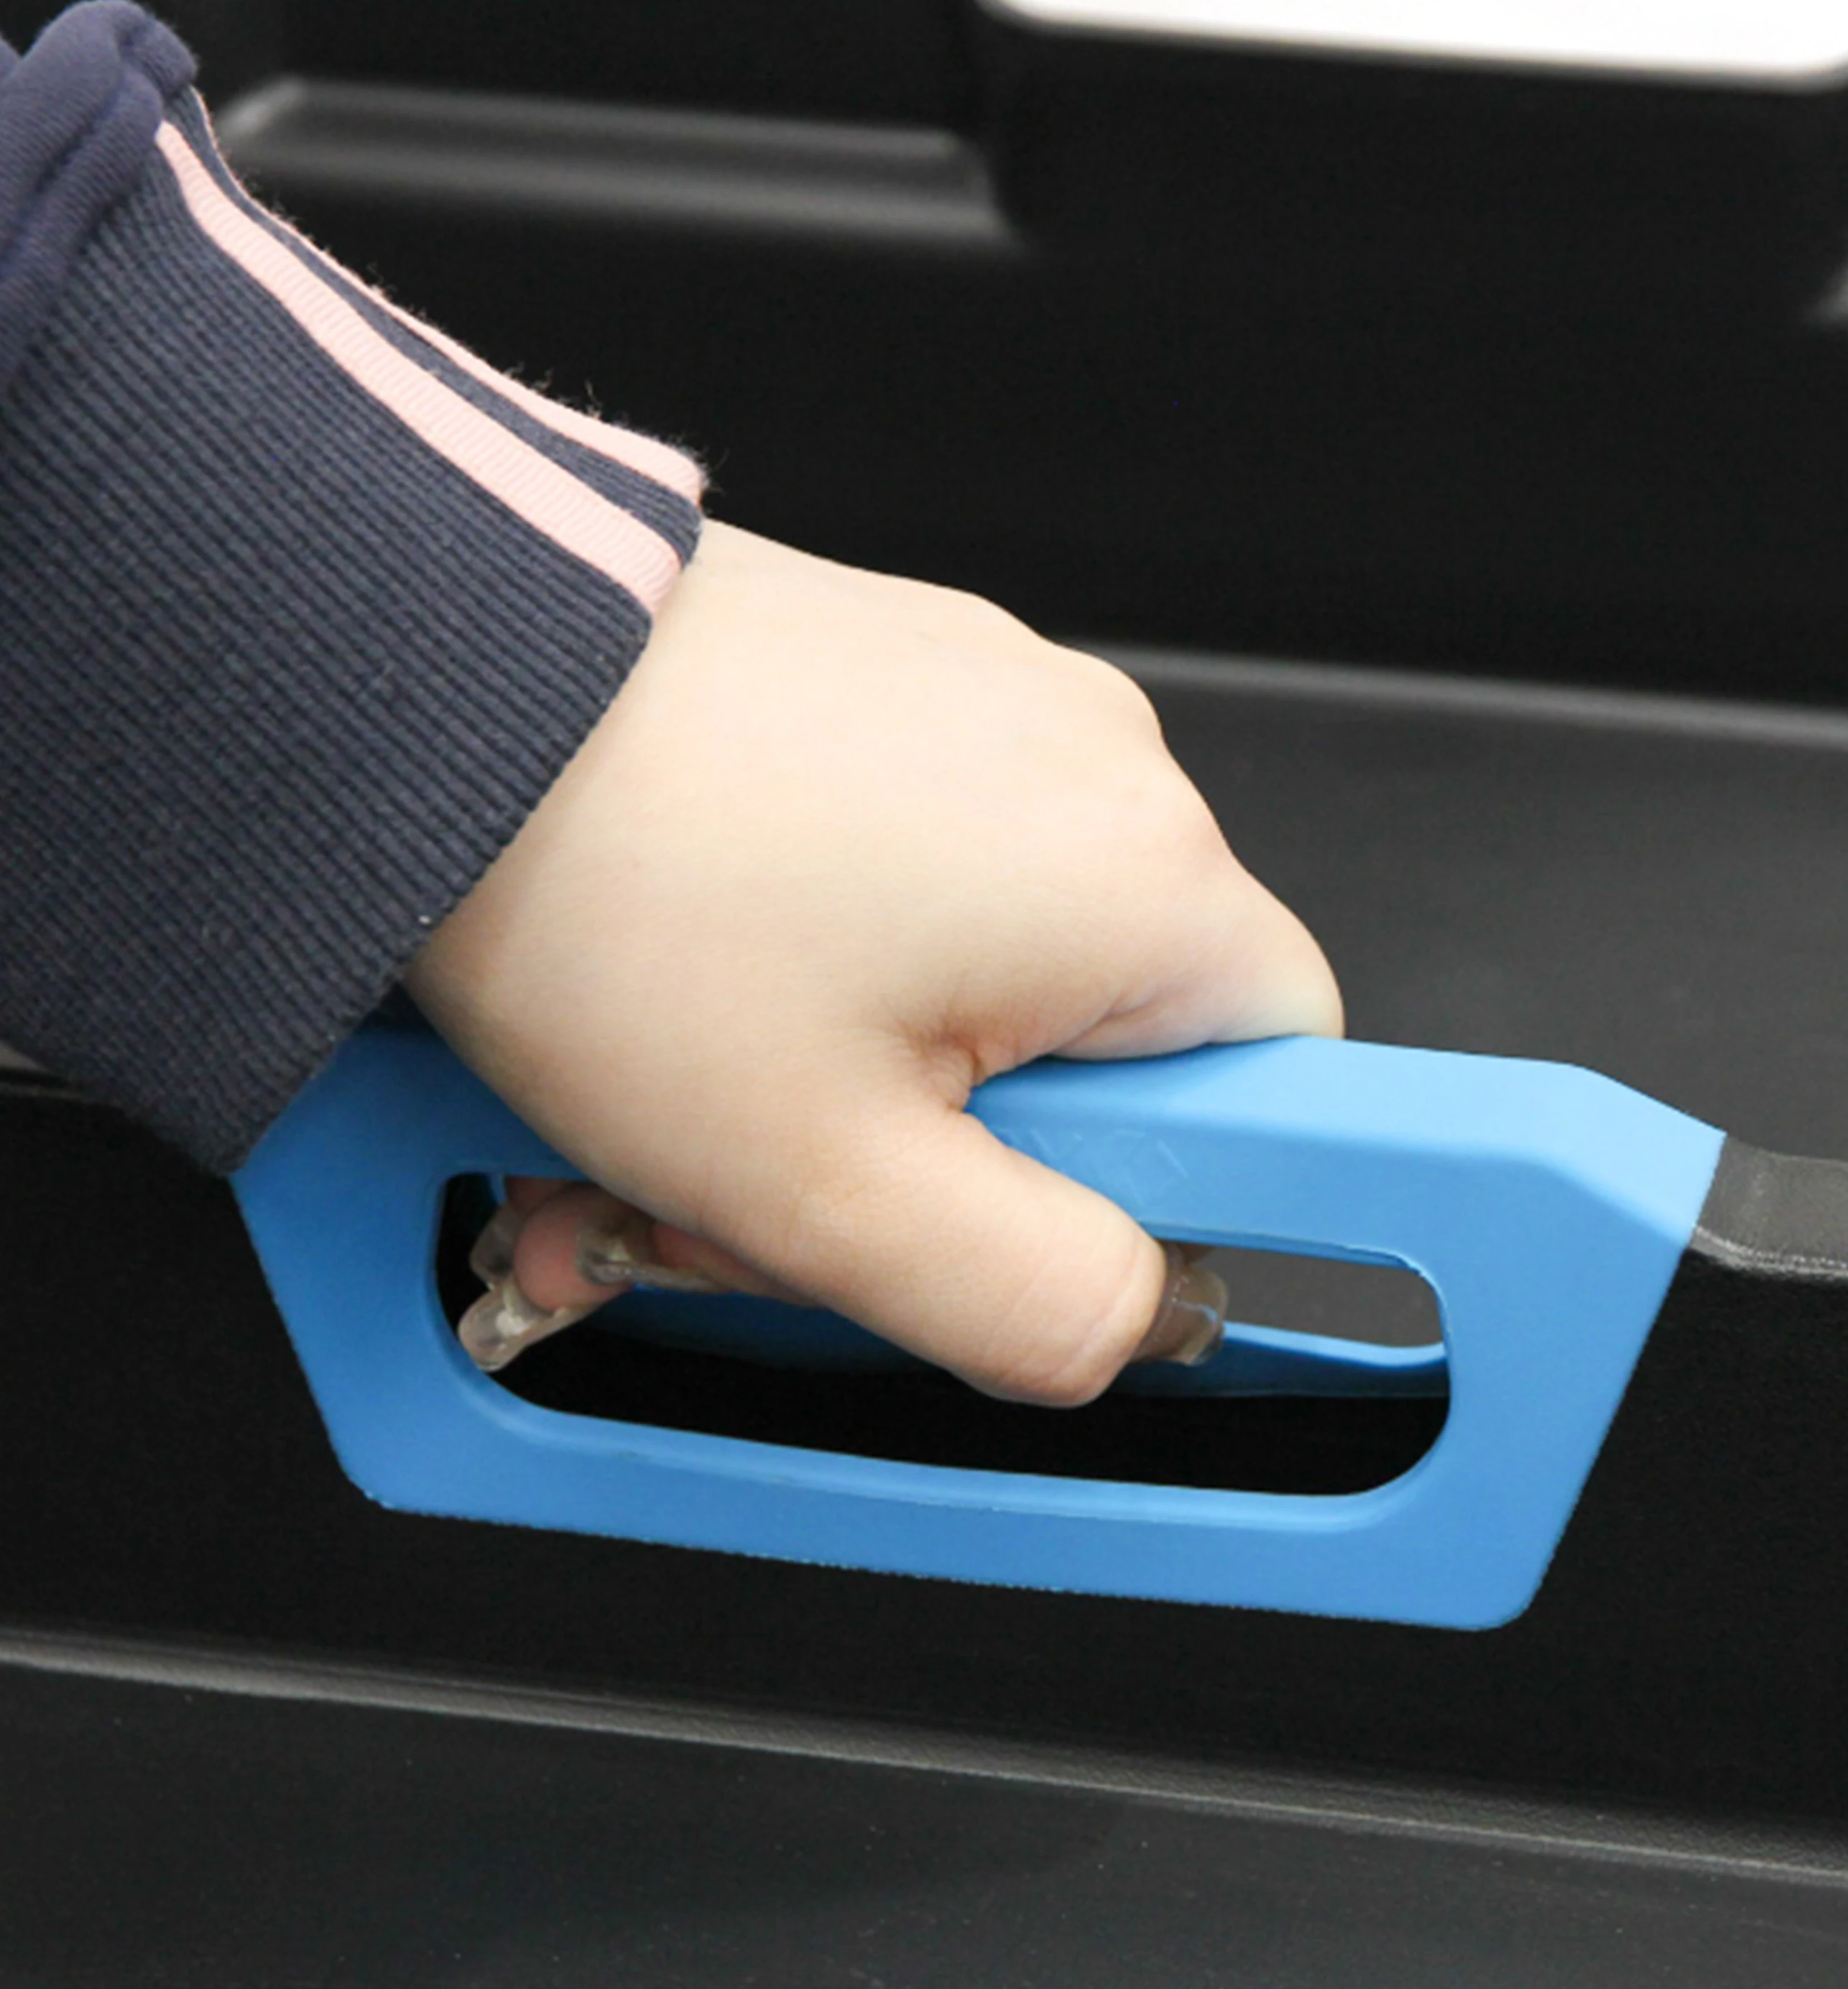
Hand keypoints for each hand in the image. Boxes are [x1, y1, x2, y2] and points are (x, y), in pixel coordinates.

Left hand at [406, 521, 1341, 1403]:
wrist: (425, 684)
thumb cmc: (614, 897)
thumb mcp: (837, 1189)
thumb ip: (1042, 1300)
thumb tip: (1141, 1317)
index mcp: (1144, 882)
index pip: (1281, 1085)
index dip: (1151, 1189)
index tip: (1011, 1220)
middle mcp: (1100, 762)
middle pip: (1109, 1040)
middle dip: (950, 1155)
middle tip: (783, 1192)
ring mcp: (994, 698)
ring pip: (994, 960)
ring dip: (861, 1068)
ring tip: (693, 1094)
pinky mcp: (896, 671)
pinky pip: (919, 858)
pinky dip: (826, 952)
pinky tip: (699, 978)